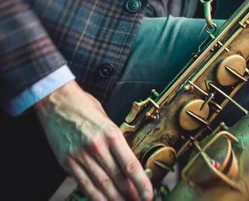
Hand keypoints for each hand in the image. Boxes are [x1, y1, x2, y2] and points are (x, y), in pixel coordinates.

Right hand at [34, 81, 152, 200]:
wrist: (57, 101)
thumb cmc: (84, 107)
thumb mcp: (107, 119)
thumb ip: (117, 140)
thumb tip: (128, 160)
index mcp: (111, 134)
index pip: (130, 165)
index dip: (141, 183)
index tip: (148, 194)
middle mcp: (97, 146)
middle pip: (117, 178)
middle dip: (130, 193)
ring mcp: (81, 156)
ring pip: (101, 184)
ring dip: (114, 198)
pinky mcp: (67, 162)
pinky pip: (83, 184)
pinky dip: (94, 196)